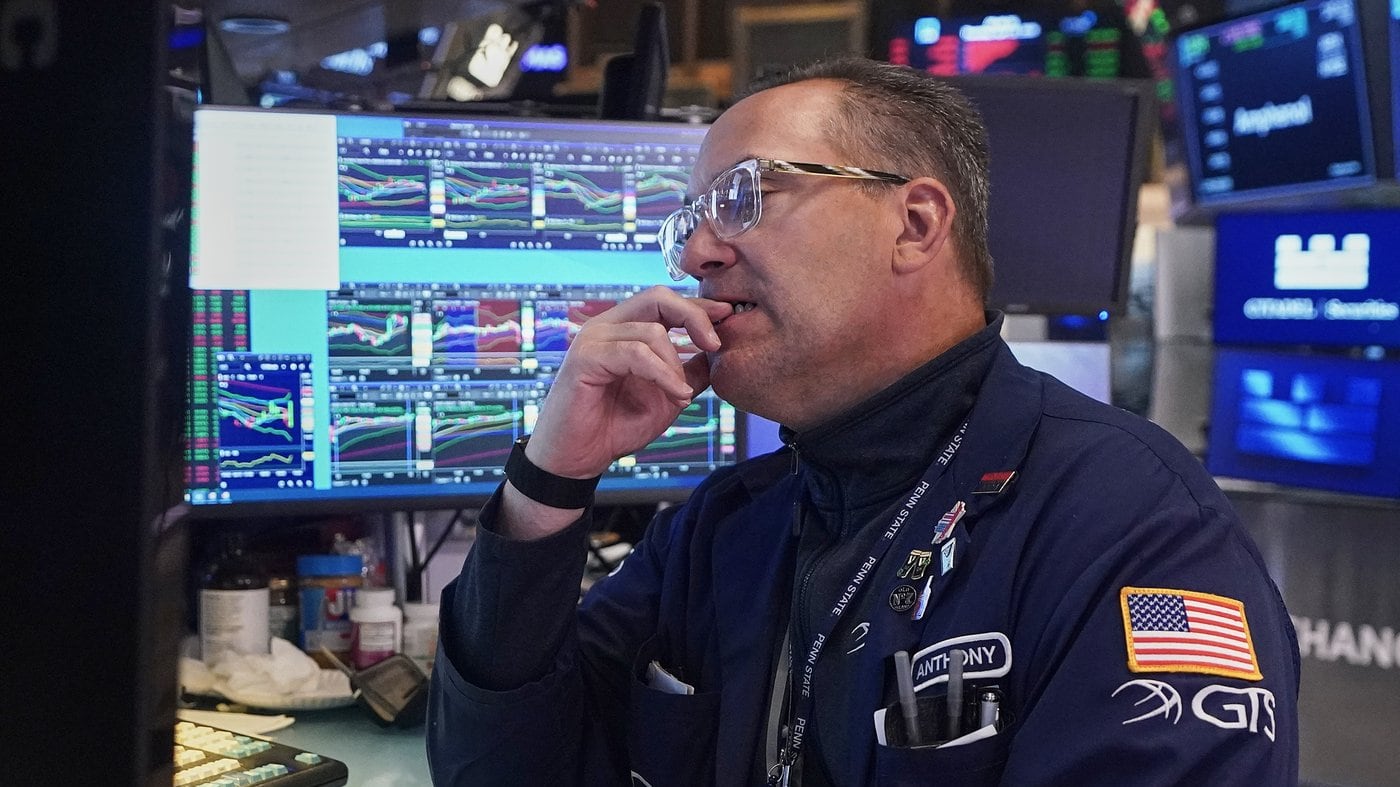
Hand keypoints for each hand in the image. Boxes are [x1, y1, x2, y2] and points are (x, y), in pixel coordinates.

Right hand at [527, 286, 732, 477]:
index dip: (698, 305)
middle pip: (658, 297)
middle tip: (715, 343)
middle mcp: (607, 326)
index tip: (727, 313)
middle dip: (693, 316)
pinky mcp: (585, 358)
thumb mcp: (667, 397)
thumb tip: (720, 355)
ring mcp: (593, 339)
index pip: (664, 301)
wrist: (578, 459)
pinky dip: (662, 374)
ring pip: (651, 331)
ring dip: (676, 365)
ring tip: (683, 395)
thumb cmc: (616, 426)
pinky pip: (635, 354)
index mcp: (624, 329)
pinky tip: (676, 394)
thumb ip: (690, 374)